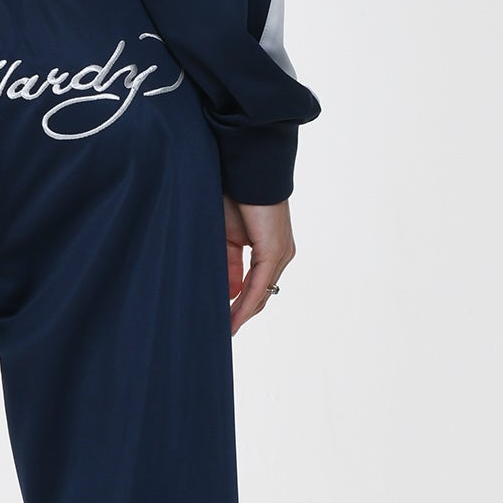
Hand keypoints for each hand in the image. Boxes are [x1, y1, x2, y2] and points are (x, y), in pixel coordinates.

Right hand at [225, 196, 295, 335]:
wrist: (246, 172)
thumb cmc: (235, 197)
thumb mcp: (228, 237)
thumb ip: (230, 264)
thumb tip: (230, 291)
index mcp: (270, 249)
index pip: (256, 284)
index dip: (240, 304)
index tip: (224, 319)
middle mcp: (280, 254)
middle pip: (260, 293)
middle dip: (241, 313)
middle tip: (222, 330)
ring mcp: (280, 254)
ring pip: (260, 293)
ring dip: (242, 313)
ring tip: (225, 330)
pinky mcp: (274, 251)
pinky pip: (259, 285)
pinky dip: (245, 303)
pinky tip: (233, 317)